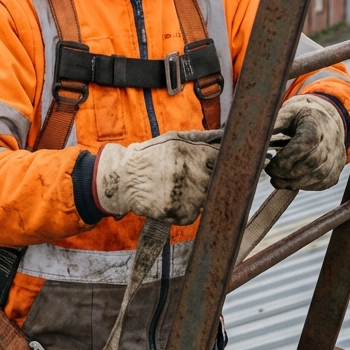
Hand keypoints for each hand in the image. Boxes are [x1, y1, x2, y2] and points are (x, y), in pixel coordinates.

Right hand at [95, 130, 221, 223]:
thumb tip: (225, 135)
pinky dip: (188, 206)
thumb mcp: (174, 139)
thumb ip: (202, 138)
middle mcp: (194, 175)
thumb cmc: (151, 156)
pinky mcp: (185, 214)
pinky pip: (197, 211)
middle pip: (219, 179)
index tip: (214, 163)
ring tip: (179, 186)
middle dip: (208, 177)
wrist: (124, 180)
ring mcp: (190, 197)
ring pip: (209, 196)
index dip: (220, 161)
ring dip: (199, 192)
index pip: (223, 158)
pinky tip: (174, 198)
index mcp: (194, 154)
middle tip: (192, 176)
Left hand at [265, 95, 346, 190]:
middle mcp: (331, 142)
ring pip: (316, 177)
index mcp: (316, 124)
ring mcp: (336, 159)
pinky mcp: (334, 174)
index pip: (305, 144)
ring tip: (276, 178)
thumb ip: (272, 125)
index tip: (269, 164)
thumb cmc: (300, 117)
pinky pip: (319, 184)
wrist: (325, 122)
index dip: (285, 158)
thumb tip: (254, 138)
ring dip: (292, 182)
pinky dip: (301, 185)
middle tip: (270, 172)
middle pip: (310, 163)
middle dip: (285, 172)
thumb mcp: (287, 113)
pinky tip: (289, 179)